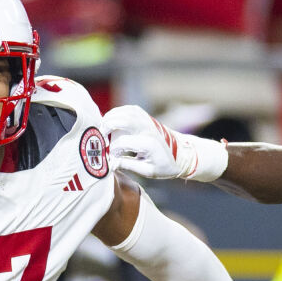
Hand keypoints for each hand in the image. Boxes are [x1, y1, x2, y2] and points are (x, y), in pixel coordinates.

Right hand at [106, 105, 227, 181]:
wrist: (181, 154)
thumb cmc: (164, 166)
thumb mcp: (148, 171)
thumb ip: (128, 166)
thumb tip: (110, 163)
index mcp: (148, 144)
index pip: (122, 142)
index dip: (112, 149)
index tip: (110, 157)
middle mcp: (148, 129)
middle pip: (124, 121)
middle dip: (108, 126)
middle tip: (101, 136)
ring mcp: (148, 121)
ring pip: (126, 111)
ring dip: (111, 117)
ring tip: (103, 128)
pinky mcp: (146, 117)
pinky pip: (129, 109)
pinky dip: (118, 112)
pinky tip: (112, 120)